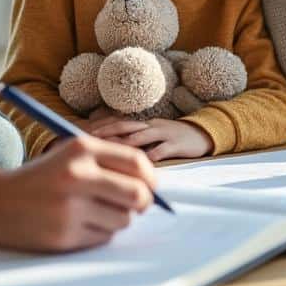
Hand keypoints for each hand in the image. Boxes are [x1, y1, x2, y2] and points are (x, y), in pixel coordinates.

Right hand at [0, 136, 154, 251]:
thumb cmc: (41, 178)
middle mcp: (76, 175)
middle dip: (143, 203)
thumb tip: (153, 187)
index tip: (150, 186)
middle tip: (135, 205)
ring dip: (116, 219)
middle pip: (138, 195)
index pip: (137, 163)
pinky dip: (97, 233)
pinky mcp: (64, 235)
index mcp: (80, 148)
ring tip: (92, 212)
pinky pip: (103, 237)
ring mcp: (70, 207)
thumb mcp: (70, 156)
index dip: (151, 178)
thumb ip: (109, 164)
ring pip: (123, 219)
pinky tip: (75, 224)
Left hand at [90, 117, 214, 161]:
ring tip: (112, 151)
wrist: (202, 134)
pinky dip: (153, 154)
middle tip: (92, 141)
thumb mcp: (151, 137)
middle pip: (127, 126)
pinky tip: (143, 163)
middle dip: (109, 133)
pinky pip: (164, 148)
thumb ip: (132, 142)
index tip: (84, 134)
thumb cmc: (171, 140)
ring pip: (144, 135)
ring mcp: (165, 133)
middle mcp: (151, 125)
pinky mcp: (178, 143)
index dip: (101, 127)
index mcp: (143, 124)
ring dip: (127, 143)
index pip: (118, 122)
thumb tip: (106, 151)